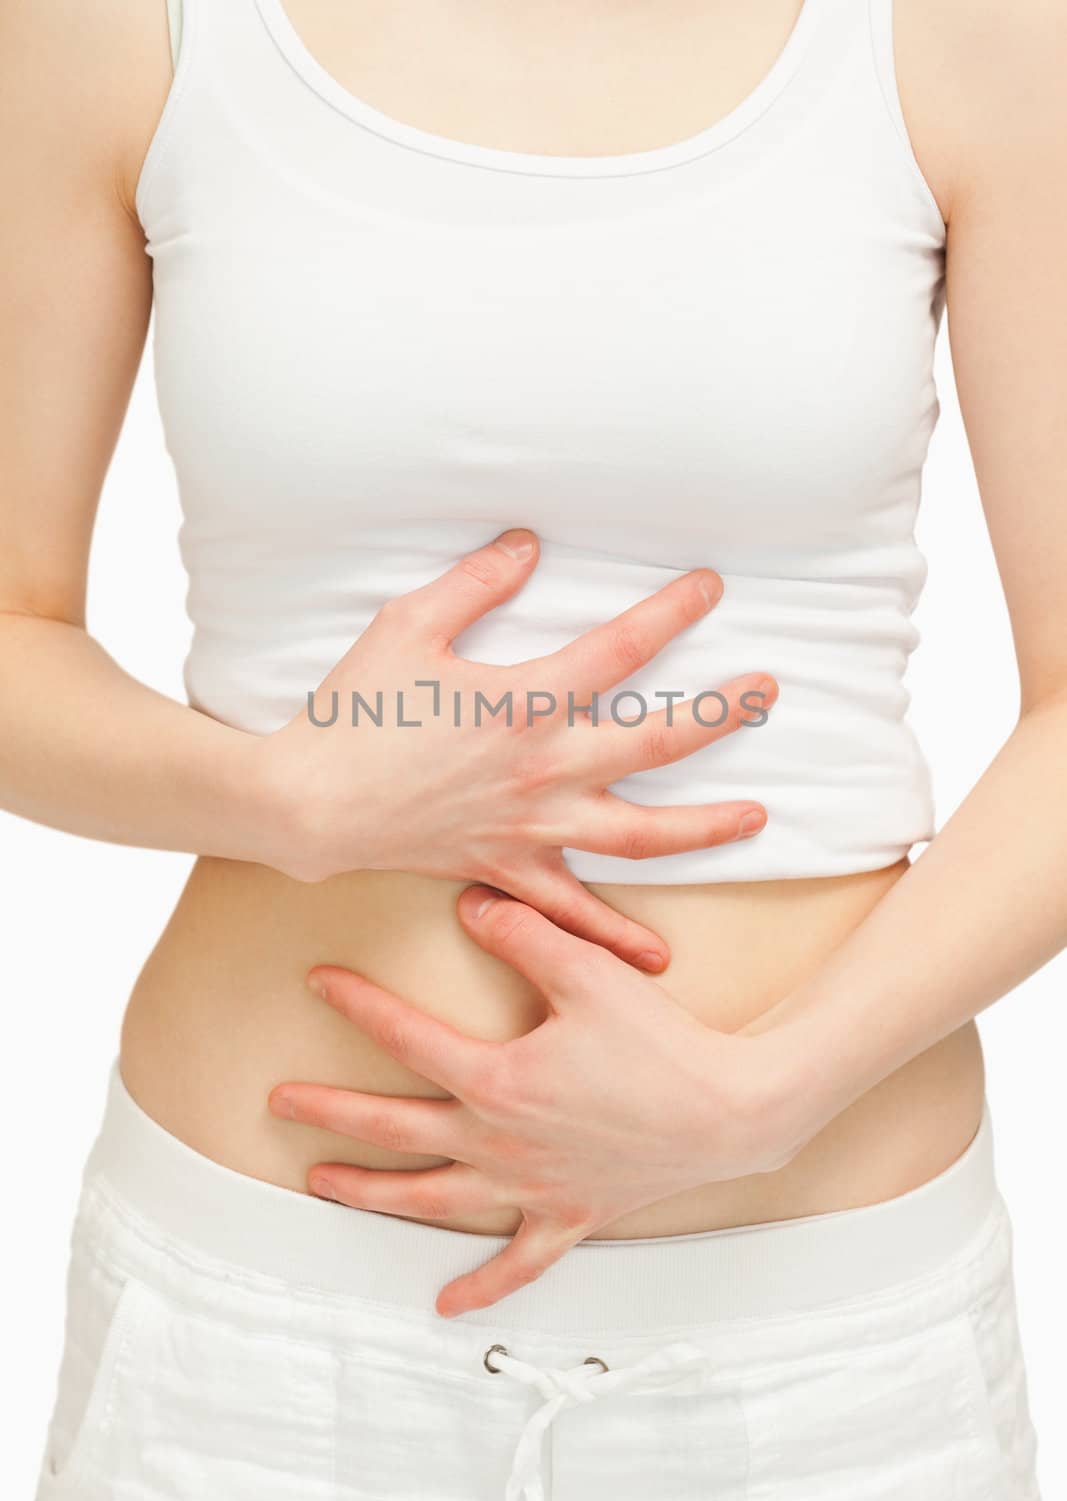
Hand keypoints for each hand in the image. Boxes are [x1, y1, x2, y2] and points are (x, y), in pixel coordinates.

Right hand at [254, 528, 777, 972]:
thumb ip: (476, 583)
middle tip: (770, 689)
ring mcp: (533, 826)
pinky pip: (574, 911)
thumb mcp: (408, 625)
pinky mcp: (509, 868)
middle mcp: (545, 767)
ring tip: (757, 816)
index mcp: (526, 701)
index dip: (672, 611)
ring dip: (706, 826)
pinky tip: (658, 956)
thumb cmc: (353, 711)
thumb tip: (529, 544)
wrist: (308, 802)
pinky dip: (616, 936)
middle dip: (722, 712)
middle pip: (658, 738)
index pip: (623, 648)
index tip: (711, 587)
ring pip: (642, 833)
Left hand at [267, 884, 809, 1316]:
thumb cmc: (660, 1040)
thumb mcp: (588, 971)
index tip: (318, 983)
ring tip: (323, 1185)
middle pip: (396, 1130)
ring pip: (433, 1198)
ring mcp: (530, 1187)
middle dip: (331, 1114)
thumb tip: (471, 902)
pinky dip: (481, 1286)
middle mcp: (499, 1142)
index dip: (358, 1006)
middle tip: (278, 1102)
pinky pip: (517, 1262)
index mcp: (498, 1080)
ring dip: (373, 1193)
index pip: (407, 1039)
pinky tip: (446, 1303)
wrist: (729, 1110)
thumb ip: (523, 933)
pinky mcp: (568, 1216)